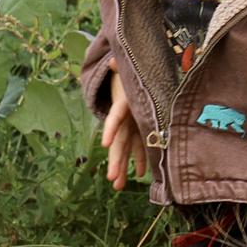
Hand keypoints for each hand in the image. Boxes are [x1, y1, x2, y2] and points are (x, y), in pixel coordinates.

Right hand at [100, 58, 146, 190]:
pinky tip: (141, 175)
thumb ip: (120, 67)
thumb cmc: (129, 73)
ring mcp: (131, 126)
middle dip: (116, 160)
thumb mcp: (127, 69)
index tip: (105, 144)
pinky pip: (140, 146)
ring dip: (123, 167)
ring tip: (119, 186)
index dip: (110, 129)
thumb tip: (113, 60)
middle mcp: (125, 119)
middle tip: (112, 178)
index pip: (115, 118)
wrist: (127, 77)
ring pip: (126, 149)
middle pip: (119, 141)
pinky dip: (141, 159)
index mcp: (123, 104)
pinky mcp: (139, 128)